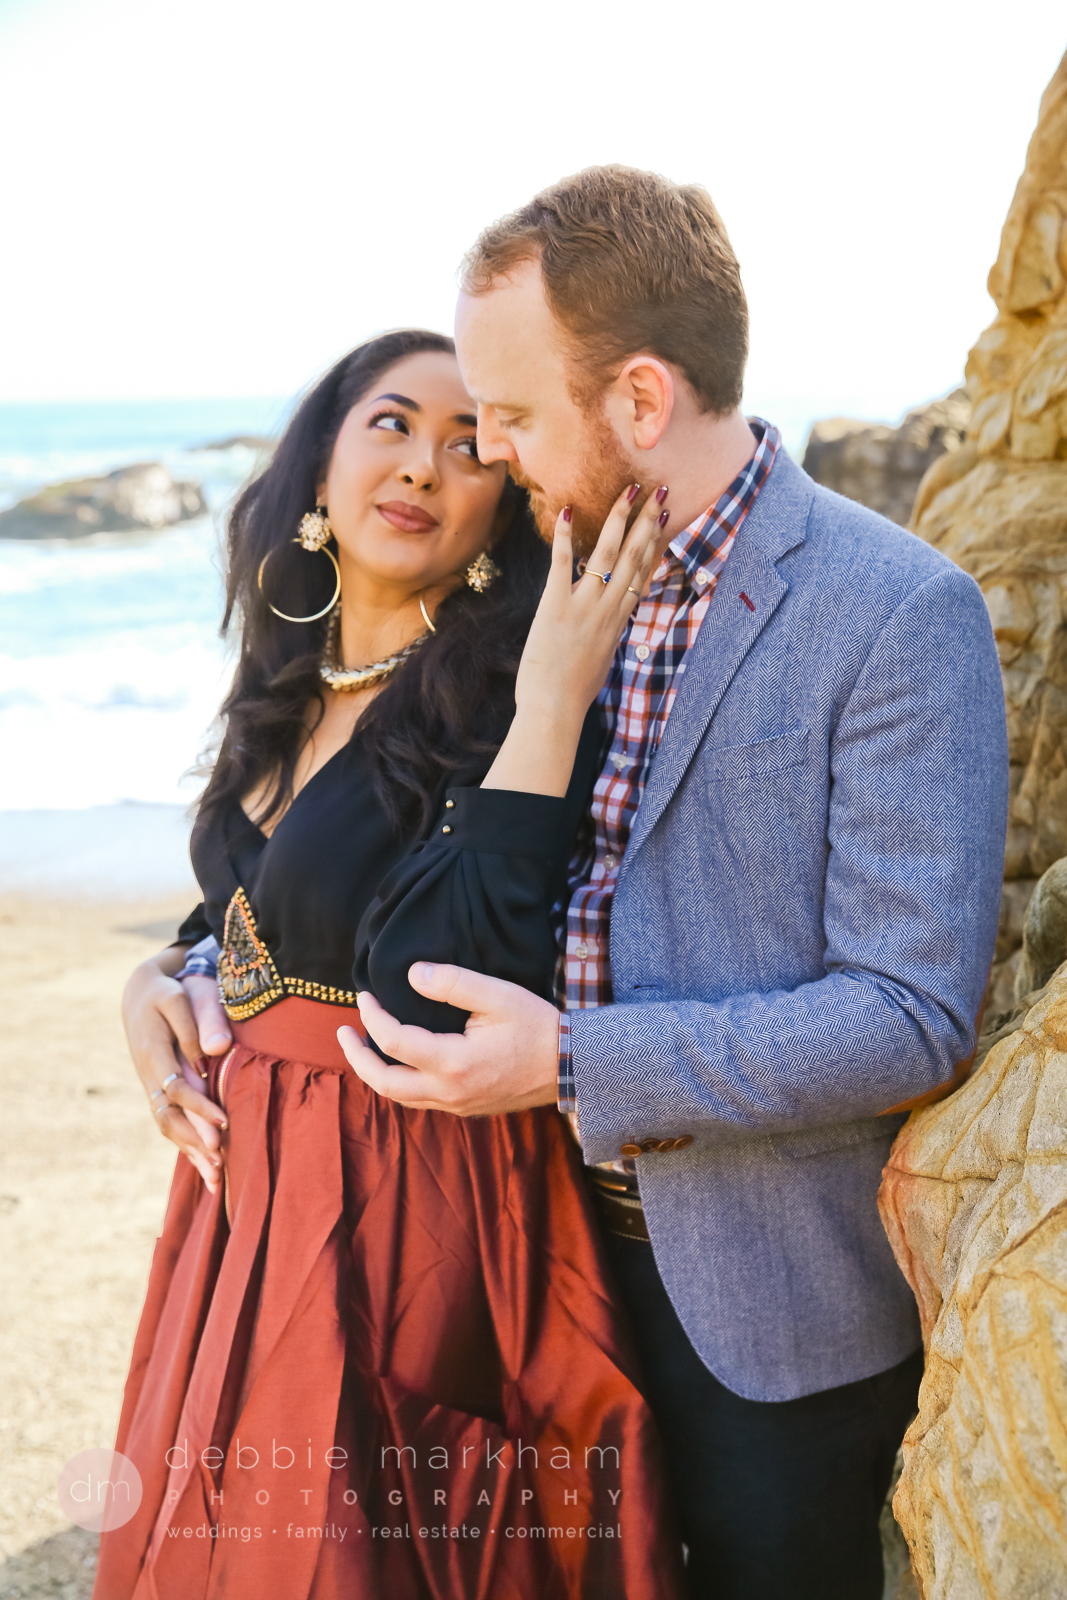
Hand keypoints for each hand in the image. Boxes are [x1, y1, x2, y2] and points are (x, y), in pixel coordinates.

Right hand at [122, 952, 231, 1191]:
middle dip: (194, 1141)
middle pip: (168, 1117)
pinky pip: (169, 1121)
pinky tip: (203, 1165)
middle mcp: (149, 1075)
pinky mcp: (157, 1090)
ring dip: (190, 1151)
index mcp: (154, 1053)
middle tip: (220, 1162)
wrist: (139, 992)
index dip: (200, 1108)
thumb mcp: (180, 997)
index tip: (225, 1124)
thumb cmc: (168, 991)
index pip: (177, 1089)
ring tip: (215, 1179)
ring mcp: (151, 1085)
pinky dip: (185, 1144)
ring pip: (166, 1125)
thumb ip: (197, 1023)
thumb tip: (215, 1051)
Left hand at [337, 963, 559, 1115]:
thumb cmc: (536, 1025)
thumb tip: (411, 975)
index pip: (394, 1042)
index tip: (363, 996)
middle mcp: (449, 1092)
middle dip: (356, 1057)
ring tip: (362, 1047)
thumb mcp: (496, 994)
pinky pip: (420, 1101)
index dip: (371, 1017)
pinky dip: (400, 1082)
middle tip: (342, 1032)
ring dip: (375, 1073)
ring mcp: (457, 1105)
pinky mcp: (467, 1108)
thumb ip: (451, 982)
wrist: (572, 1065)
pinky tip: (400, 1063)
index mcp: (453, 1063)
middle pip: (384, 1083)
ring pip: (400, 1098)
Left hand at [482, 483, 671, 796]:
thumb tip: (609, 621)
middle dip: (646, 520)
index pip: (642, 572)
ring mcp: (583, 606)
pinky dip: (562, 537)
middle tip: (657, 490)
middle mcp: (607, 608)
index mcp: (619, 620)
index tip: (663, 516)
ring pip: (606, 554)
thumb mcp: (602, 657)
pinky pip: (561, 564)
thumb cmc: (575, 691)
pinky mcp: (555, 606)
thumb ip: (606, 632)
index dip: (654, 541)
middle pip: (633, 556)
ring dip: (617, 519)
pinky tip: (564, 511)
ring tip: (626, 491)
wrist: (555, 708)